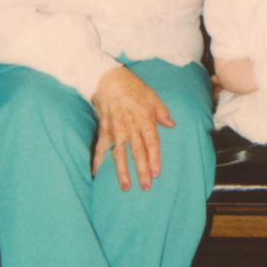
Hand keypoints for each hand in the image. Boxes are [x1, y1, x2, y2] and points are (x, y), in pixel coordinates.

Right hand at [91, 66, 174, 190]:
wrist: (108, 79)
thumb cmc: (133, 87)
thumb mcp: (153, 97)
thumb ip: (162, 112)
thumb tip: (171, 125)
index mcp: (145, 120)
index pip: (152, 144)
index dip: (155, 159)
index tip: (156, 173)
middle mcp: (130, 128)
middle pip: (138, 153)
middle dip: (142, 171)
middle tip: (146, 187)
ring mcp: (116, 130)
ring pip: (119, 154)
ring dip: (122, 172)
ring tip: (125, 187)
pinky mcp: (104, 130)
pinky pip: (100, 147)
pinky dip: (97, 160)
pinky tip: (95, 173)